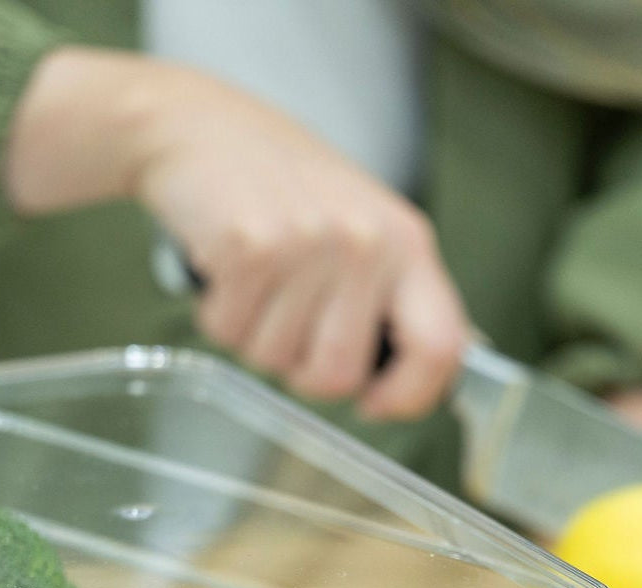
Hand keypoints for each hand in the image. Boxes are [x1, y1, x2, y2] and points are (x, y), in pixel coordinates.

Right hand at [3, 49, 468, 420]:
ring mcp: (310, 245)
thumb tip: (422, 373)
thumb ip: (390, 297)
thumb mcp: (361, 229)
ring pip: (275, 362)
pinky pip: (229, 333)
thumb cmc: (279, 188)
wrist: (201, 130)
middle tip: (285, 323)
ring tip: (254, 280)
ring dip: (251, 336)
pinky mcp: (251, 249)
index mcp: (407, 244)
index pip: (440, 349)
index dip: (408, 397)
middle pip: (338, 377)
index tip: (375, 404)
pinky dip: (216, 315)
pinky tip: (224, 270)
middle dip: (300, 369)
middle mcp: (367, 243)